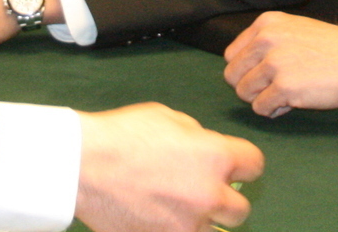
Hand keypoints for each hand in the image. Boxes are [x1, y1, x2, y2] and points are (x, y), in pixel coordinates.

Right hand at [75, 102, 262, 231]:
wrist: (82, 166)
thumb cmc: (122, 134)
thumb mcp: (168, 118)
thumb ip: (197, 137)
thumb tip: (205, 149)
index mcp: (215, 156)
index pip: (255, 165)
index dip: (243, 164)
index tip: (233, 167)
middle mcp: (209, 194)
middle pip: (240, 210)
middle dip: (225, 200)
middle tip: (202, 192)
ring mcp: (187, 225)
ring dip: (201, 222)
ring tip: (177, 209)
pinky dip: (175, 231)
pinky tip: (158, 219)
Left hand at [222, 11, 337, 116]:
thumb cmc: (330, 47)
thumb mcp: (293, 29)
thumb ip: (266, 41)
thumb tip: (242, 67)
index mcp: (266, 24)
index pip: (231, 55)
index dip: (245, 70)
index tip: (262, 75)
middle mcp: (266, 40)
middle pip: (233, 75)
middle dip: (250, 86)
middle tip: (272, 89)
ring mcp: (274, 64)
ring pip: (244, 93)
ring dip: (261, 99)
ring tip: (284, 95)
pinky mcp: (284, 88)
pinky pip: (260, 108)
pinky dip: (273, 110)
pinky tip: (291, 103)